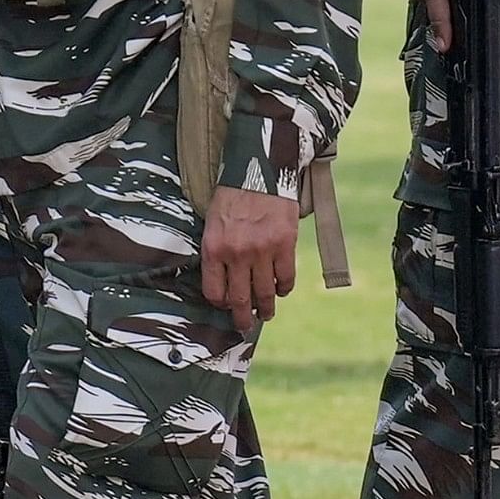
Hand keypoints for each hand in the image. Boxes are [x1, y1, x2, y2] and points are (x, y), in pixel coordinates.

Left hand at [200, 185, 300, 332]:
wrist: (258, 172)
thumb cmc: (231, 197)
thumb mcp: (213, 223)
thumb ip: (218, 252)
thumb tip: (224, 281)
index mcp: (214, 248)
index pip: (215, 291)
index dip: (221, 304)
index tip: (226, 307)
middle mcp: (237, 254)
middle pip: (240, 299)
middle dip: (243, 318)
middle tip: (246, 326)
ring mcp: (262, 251)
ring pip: (265, 294)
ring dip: (266, 308)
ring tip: (266, 314)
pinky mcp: (285, 246)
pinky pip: (286, 279)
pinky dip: (284, 288)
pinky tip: (281, 289)